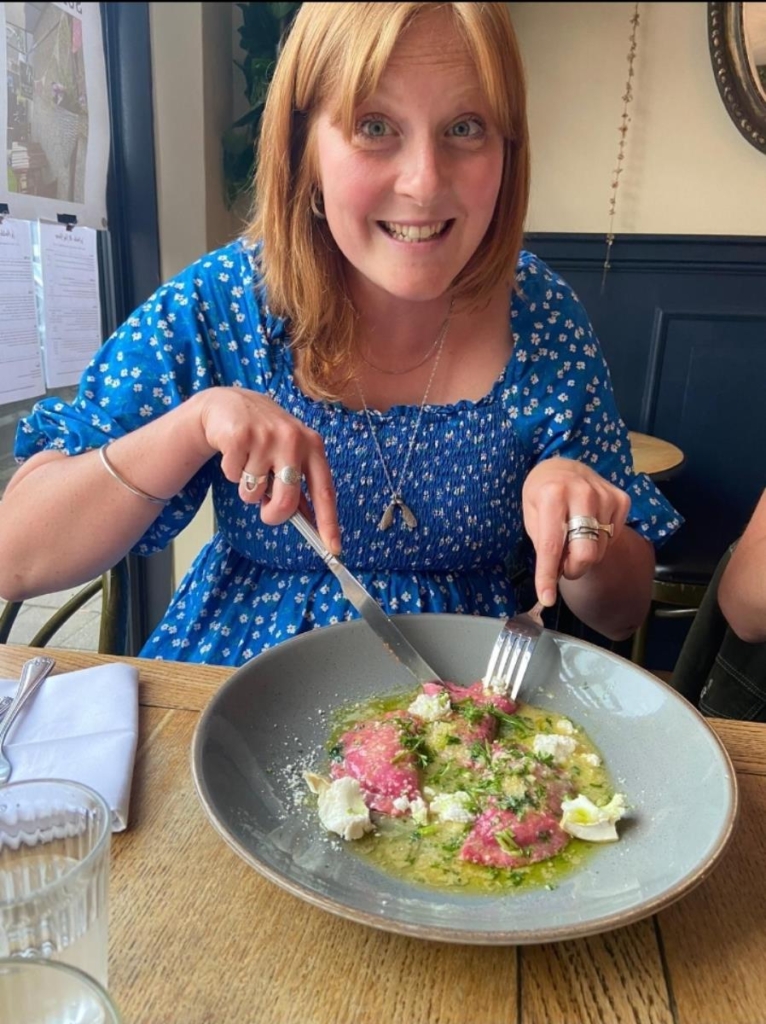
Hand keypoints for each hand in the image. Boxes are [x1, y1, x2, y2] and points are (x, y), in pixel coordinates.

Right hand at [194, 388, 340, 553]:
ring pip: (254, 492)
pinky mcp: (239, 436)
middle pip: (286, 501)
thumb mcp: (290, 455)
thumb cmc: (266, 437)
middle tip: (266, 510)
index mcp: (313, 446)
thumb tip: (310, 525)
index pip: (325, 492)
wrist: (231, 403)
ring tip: (249, 464)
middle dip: (273, 514)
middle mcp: (293, 440)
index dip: (329, 523)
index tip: (333, 549)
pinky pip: (233, 476)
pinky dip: (231, 472)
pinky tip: (236, 452)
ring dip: (248, 487)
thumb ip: (299, 486)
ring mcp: (266, 437)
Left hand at [522, 458, 630, 607]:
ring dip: (585, 554)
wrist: (563, 468)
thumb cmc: (542, 495)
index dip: (548, 575)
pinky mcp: (621, 499)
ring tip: (574, 537)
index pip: (552, 545)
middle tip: (564, 566)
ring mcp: (605, 495)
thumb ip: (543, 544)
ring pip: (600, 549)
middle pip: (586, 553)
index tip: (546, 598)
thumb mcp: (531, 515)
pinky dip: (600, 541)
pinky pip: (613, 538)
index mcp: (553, 495)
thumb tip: (555, 577)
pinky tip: (589, 526)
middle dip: (573, 569)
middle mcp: (582, 493)